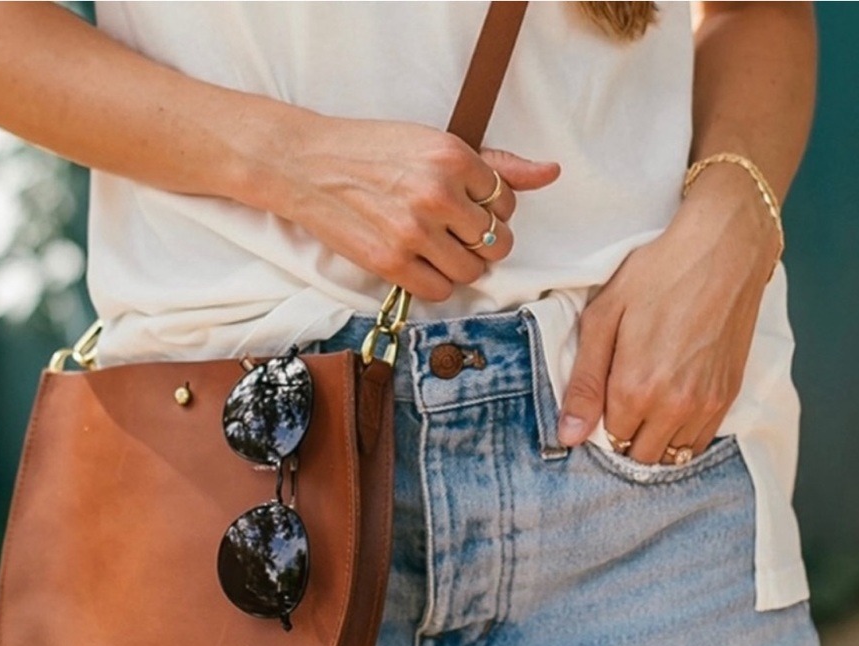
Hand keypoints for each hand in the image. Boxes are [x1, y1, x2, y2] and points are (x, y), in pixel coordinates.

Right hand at [267, 113, 559, 300]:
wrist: (306, 164)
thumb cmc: (369, 150)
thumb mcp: (432, 143)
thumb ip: (494, 164)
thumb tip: (551, 172)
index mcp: (453, 157)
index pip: (506, 204)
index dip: (490, 211)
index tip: (467, 208)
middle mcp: (438, 194)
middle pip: (495, 244)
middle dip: (482, 244)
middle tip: (456, 235)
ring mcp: (414, 232)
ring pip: (471, 272)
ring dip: (460, 267)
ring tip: (436, 249)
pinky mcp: (390, 262)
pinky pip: (439, 291)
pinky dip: (435, 283)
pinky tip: (420, 264)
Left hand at [556, 165, 781, 463]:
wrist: (724, 247)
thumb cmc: (656, 274)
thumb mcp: (603, 319)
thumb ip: (584, 383)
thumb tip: (569, 436)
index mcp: (636, 389)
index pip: (608, 440)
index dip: (599, 425)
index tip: (599, 402)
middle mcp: (673, 406)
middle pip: (640, 455)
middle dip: (625, 439)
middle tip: (621, 404)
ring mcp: (706, 404)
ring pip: (671, 454)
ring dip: (654, 440)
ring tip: (647, 404)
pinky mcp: (728, 394)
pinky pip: (700, 442)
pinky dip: (682, 435)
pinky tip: (671, 405)